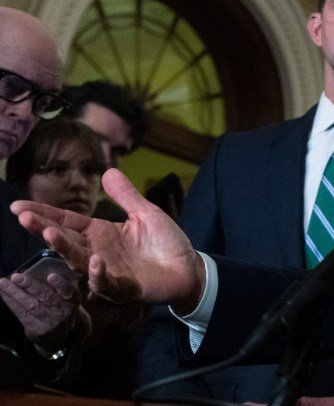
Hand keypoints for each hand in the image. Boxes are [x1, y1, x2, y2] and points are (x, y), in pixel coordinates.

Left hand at [0, 271, 82, 345]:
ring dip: (15, 293)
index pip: (69, 291)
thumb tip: (41, 267)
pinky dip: (11, 302)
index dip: (60, 283)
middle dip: (30, 285)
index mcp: (72, 299)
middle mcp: (62, 311)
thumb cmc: (61, 306)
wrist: (59, 334)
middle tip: (16, 276)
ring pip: (30, 304)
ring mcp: (49, 321)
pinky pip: (21, 313)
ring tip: (3, 283)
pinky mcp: (35, 328)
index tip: (51, 276)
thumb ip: (59, 284)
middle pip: (45, 296)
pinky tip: (3, 293)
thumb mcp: (67, 296)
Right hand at [11, 169, 204, 309]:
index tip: (18, 206)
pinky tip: (94, 260)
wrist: (189, 268)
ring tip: (48, 234)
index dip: (44, 214)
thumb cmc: (165, 243)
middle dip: (43, 229)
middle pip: (66, 240)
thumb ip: (126, 196)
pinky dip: (98, 273)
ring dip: (64, 248)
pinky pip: (105, 282)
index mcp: (101, 233)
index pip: (67, 221)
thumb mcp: (146, 214)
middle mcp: (98, 252)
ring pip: (79, 260)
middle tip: (23, 217)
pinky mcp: (124, 287)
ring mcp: (108, 271)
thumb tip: (108, 170)